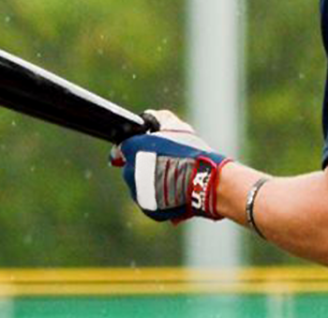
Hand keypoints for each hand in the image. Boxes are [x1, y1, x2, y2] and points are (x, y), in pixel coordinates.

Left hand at [115, 110, 232, 222]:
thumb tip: (149, 117)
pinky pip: (152, 201)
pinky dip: (161, 196)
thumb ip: (158, 118)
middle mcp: (130, 173)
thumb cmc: (191, 151)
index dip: (132, 147)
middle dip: (144, 166)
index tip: (143, 149)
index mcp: (132, 149)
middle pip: (132, 168)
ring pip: (141, 186)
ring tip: (174, 177)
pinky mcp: (150, 210)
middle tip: (166, 162)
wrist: (206, 182)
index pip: (121, 148)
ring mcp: (139, 194)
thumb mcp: (175, 127)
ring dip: (152, 181)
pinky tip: (176, 190)